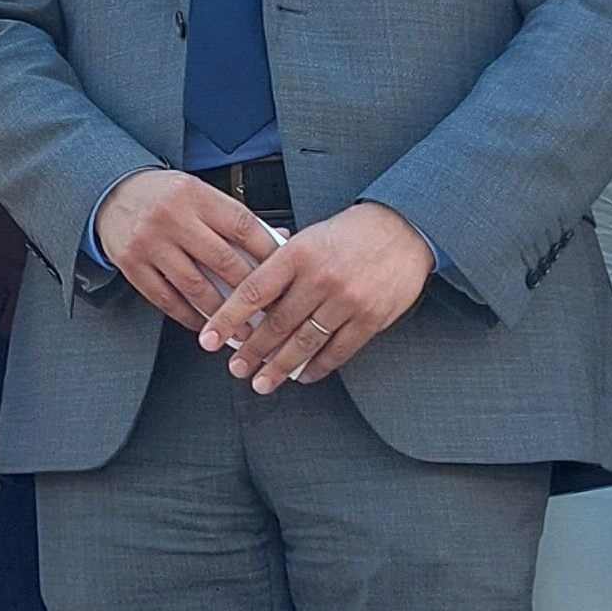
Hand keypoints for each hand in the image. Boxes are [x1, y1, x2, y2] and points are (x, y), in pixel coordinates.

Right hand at [93, 169, 280, 331]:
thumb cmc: (163, 195)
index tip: (286, 275)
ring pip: (195, 286)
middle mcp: (171, 217)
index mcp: (194, 194)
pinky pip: (166, 299)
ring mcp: (149, 242)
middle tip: (271, 312)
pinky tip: (205, 323)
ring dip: (223, 314)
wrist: (111, 191)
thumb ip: (233, 217)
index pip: (242, 226)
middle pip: (222, 260)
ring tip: (242, 330)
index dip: (268, 254)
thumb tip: (278, 240)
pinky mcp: (131, 265)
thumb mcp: (199, 193)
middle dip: (251, 292)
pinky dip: (190, 316)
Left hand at [200, 201, 434, 394]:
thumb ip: (279, 265)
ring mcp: (346, 300)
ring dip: (281, 367)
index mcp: (297, 253)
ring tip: (263, 381)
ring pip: (305, 342)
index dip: (227, 318)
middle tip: (236, 369)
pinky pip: (338, 351)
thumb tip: (247, 296)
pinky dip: (318, 367)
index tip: (210, 338)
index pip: (252, 292)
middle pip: (277, 324)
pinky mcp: (369, 318)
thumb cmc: (349, 233)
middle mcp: (320, 278)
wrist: (401, 229)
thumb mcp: (307, 237)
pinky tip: (303, 375)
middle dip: (252, 352)